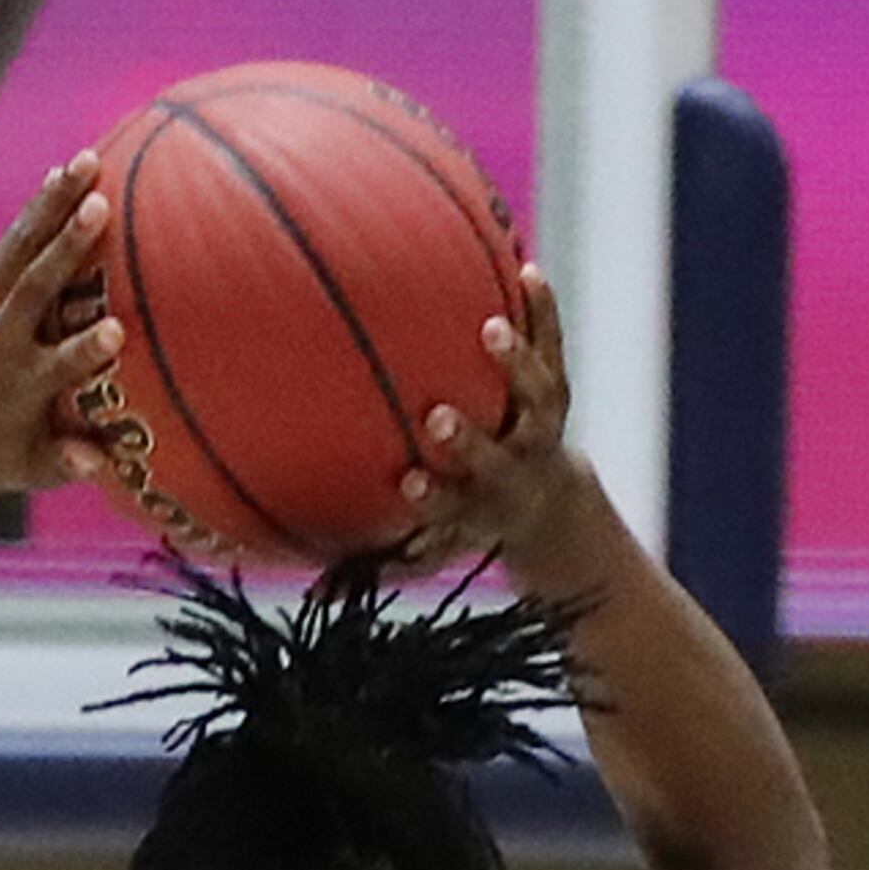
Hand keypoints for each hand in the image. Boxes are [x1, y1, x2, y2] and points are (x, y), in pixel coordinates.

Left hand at [0, 162, 134, 528]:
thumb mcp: (27, 470)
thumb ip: (65, 463)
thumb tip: (101, 463)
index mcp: (19, 392)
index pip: (57, 368)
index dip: (84, 351)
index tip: (115, 332)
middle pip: (34, 291)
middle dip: (66, 249)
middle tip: (99, 208)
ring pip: (18, 252)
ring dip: (52, 206)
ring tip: (86, 161)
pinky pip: (5, 246)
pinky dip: (33, 212)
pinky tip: (61, 175)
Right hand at [391, 264, 601, 587]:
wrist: (546, 507)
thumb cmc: (465, 522)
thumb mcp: (429, 551)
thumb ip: (377, 565)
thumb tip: (314, 598)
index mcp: (478, 509)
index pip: (453, 507)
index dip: (433, 497)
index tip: (408, 483)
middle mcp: (513, 469)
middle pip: (495, 458)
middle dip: (469, 441)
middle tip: (438, 417)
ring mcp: (540, 426)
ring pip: (534, 397)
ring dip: (514, 365)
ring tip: (489, 328)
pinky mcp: (554, 389)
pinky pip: (552, 346)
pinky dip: (543, 312)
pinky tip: (527, 271)